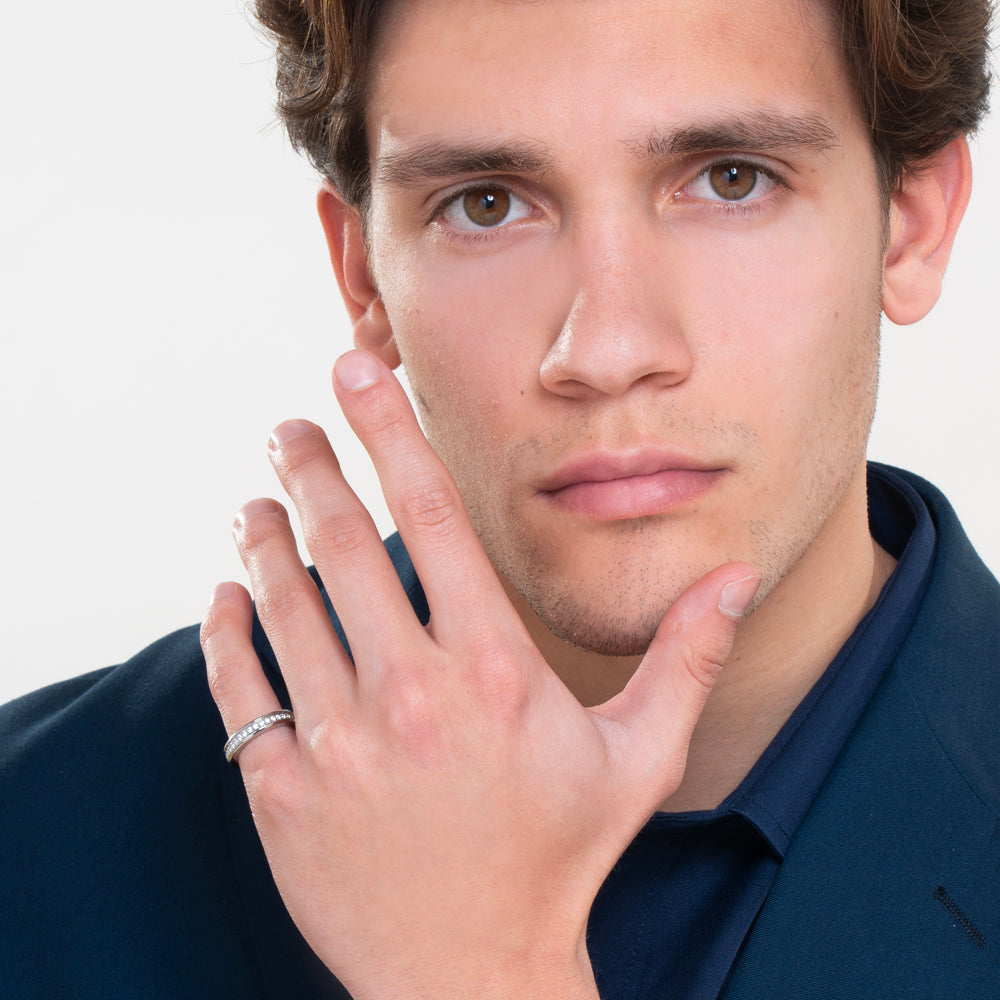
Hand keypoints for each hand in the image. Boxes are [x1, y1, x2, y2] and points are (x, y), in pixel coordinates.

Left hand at [201, 350, 758, 999]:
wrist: (470, 973)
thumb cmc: (557, 857)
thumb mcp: (638, 758)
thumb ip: (684, 658)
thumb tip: (736, 577)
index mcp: (493, 669)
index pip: (436, 516)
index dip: (392, 432)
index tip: (357, 374)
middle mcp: (409, 694)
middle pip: (345, 543)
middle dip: (310, 467)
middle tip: (289, 427)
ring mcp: (338, 743)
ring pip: (284, 605)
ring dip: (265, 538)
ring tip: (257, 499)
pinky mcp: (284, 791)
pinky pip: (241, 688)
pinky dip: (228, 628)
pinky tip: (229, 591)